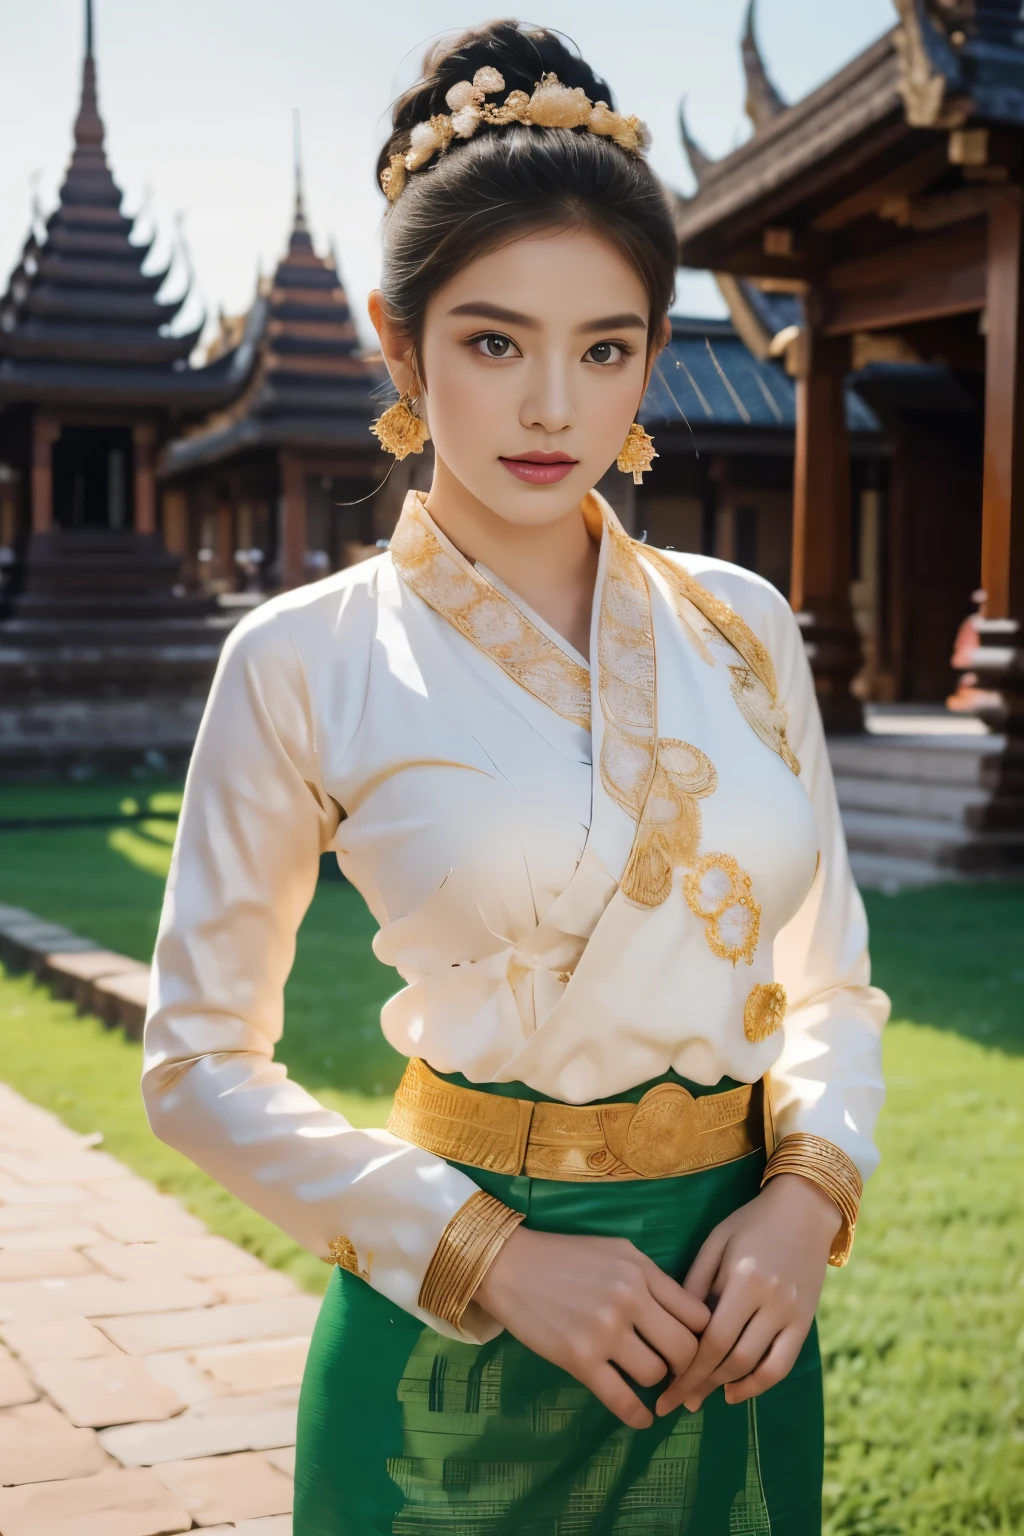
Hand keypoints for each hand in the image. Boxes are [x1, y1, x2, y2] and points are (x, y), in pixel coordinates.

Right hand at [473, 1227, 710, 1428]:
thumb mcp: (618, 1252)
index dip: (702, 1336)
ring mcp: (604, 1331)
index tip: (694, 1345)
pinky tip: (642, 1417)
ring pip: (655, 1375)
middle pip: (684, 1349)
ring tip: (645, 1379)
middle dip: (685, 1366)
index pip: (696, 1315)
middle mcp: (629, 1299)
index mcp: (641, 1271)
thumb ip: (654, 1280)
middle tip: (675, 1371)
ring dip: (655, 1383)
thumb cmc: (566, 1255)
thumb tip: (688, 1315)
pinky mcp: (579, 1359)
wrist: (510, 1265)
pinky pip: (622, 1400)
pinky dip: (638, 1416)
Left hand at [656, 1173, 840, 1415]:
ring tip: (701, 1398)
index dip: (687, 1369)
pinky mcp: (806, 1322)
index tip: (665, 1388)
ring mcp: (793, 1314)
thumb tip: (673, 1327)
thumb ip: (696, 1284)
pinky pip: (784, 1364)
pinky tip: (735, 1390)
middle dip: (701, 1384)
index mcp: (745, 1278)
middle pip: (733, 1358)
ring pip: (759, 1367)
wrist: (804, 1209)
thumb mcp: (715, 1243)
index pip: (712, 1338)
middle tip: (675, 1402)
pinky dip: (759, 1383)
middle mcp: (772, 1301)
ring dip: (728, 1387)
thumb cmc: (751, 1222)